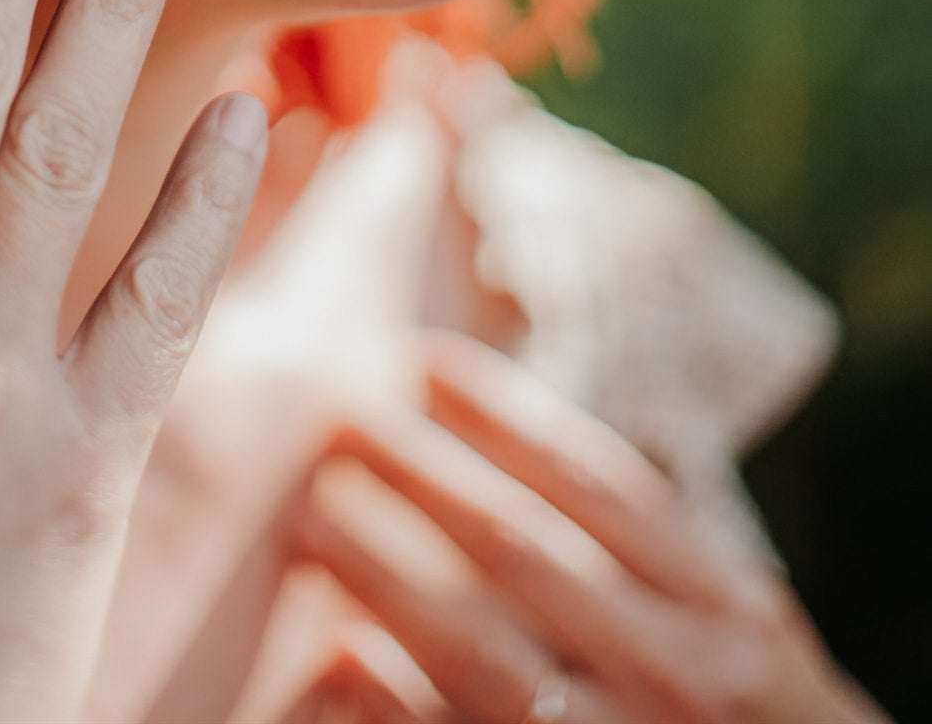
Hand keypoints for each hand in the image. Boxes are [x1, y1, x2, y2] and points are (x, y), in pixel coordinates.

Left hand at [286, 329, 890, 723]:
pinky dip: (399, 704)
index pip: (599, 484)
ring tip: (309, 515)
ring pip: (489, 652)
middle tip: (334, 419)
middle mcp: (688, 675)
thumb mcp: (725, 617)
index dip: (504, 417)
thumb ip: (636, 537)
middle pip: (527, 553)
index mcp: (726, 606)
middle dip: (422, 477)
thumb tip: (490, 420)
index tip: (420, 359)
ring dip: (387, 577)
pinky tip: (334, 656)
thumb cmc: (740, 707)